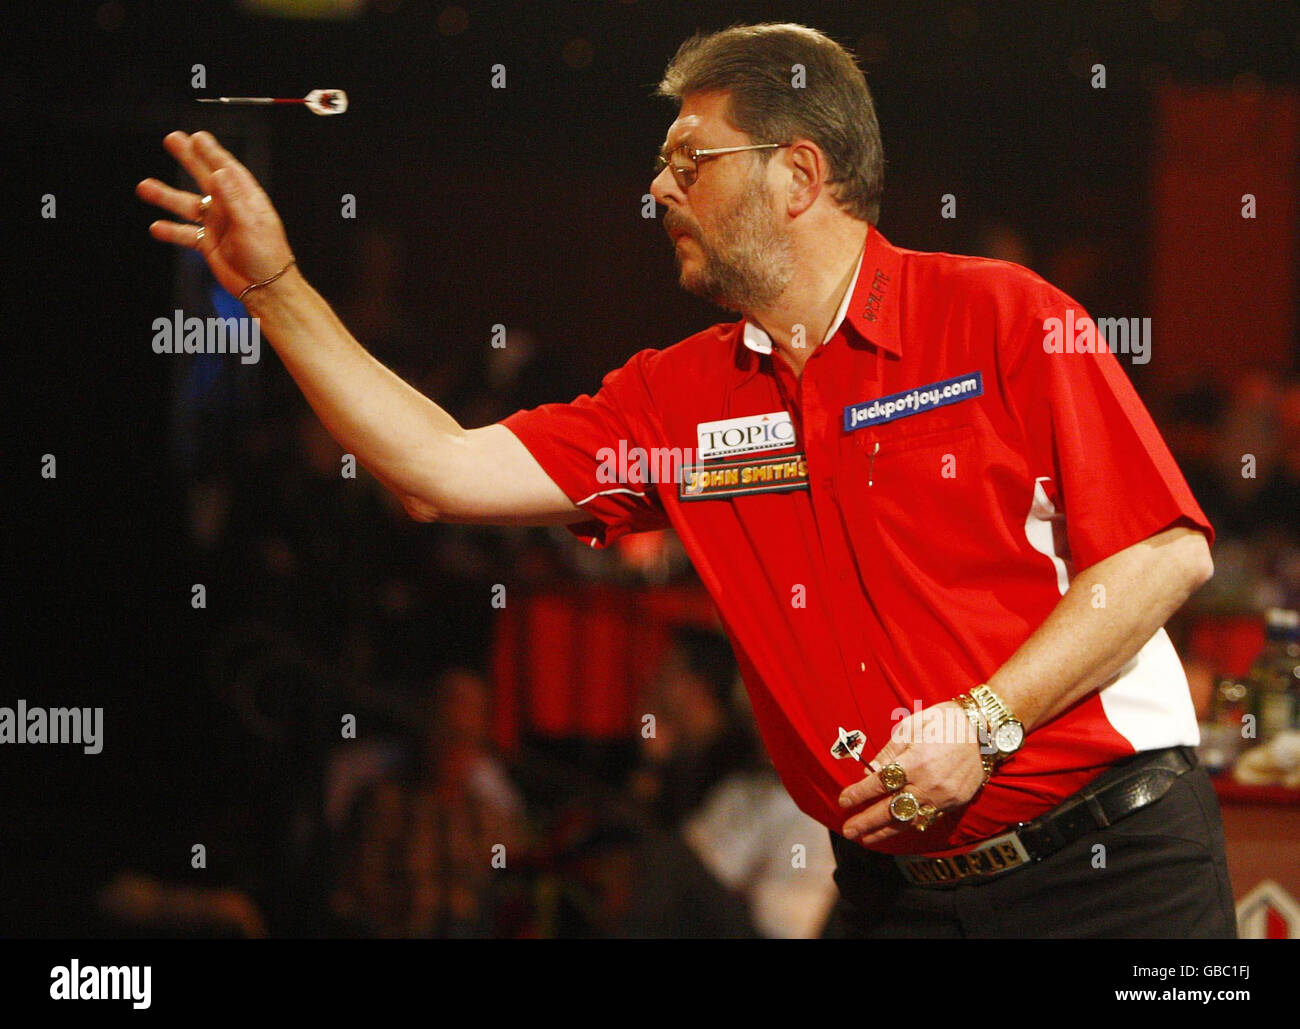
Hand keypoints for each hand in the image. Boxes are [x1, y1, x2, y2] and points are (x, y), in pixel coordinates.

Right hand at [136, 130, 294, 298]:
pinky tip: (156, 226)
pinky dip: (170, 230)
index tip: (197, 137)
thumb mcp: (251, 223)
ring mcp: (218, 225)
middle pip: (205, 177)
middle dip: (189, 158)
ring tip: (145, 186)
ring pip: (187, 205)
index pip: (227, 169)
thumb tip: (219, 173)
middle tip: (172, 140)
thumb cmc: (267, 257)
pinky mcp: (208, 244)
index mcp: (246, 200)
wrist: (265, 289)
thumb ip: (233, 198)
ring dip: (167, 196)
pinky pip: (185, 233)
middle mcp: (230, 209)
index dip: (212, 152)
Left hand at [837, 700, 985, 844]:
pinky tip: (894, 830)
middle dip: (867, 821)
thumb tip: (869, 772)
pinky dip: (909, 826)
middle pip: (891, 809)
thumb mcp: (910, 727)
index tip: (843, 801)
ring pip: (909, 820)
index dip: (859, 794)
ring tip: (865, 838)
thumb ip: (888, 752)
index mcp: (915, 761)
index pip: (880, 784)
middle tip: (848, 830)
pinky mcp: (955, 803)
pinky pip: (927, 819)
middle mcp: (928, 783)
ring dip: (885, 831)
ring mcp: (943, 797)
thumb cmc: (943, 722)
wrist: (985, 730)